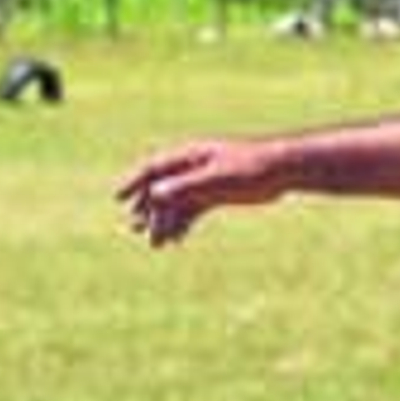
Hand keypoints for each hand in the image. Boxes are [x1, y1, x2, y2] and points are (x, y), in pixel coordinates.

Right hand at [116, 138, 281, 245]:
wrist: (281, 170)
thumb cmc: (250, 168)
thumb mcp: (215, 179)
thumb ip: (186, 187)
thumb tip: (155, 194)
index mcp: (190, 156)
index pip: (153, 168)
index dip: (134, 183)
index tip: (118, 198)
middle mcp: (193, 167)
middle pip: (162, 188)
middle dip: (148, 209)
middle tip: (135, 229)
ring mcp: (204, 181)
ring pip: (177, 203)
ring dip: (165, 222)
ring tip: (155, 244)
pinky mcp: (216, 194)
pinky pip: (193, 210)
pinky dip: (183, 224)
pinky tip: (177, 240)